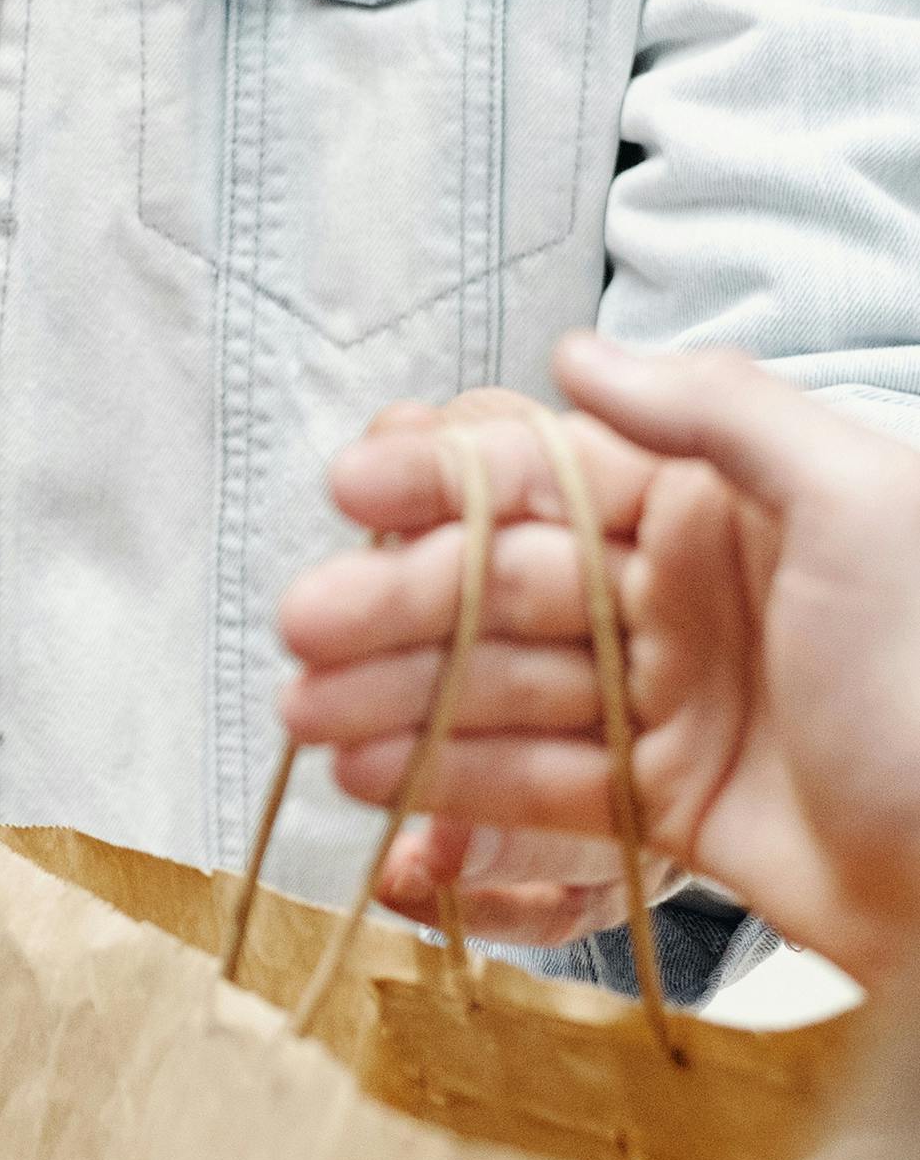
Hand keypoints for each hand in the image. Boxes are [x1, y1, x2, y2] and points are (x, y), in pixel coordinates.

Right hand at [277, 342, 919, 992]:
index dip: (446, 479)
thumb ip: (717, 410)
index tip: (350, 492)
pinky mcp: (670, 805)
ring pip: (507, 687)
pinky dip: (452, 781)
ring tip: (306, 717)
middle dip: (397, 604)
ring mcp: (674, 702)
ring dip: (399, 697)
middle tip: (300, 629)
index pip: (553, 475)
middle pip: (508, 588)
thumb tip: (575, 354)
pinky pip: (540, 781)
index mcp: (725, 508)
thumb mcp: (858, 505)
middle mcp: (687, 595)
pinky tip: (373, 775)